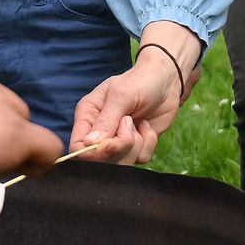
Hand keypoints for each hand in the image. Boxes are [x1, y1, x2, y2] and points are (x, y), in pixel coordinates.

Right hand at [70, 21, 200, 163]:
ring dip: (135, 144)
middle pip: (100, 160)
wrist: (166, 82)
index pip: (77, 146)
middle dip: (120, 145)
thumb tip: (90, 144)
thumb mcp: (122, 95)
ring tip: (138, 123)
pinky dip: (148, 144)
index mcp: (88, 116)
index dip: (93, 152)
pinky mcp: (135, 147)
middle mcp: (99, 132)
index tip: (111, 141)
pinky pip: (139, 159)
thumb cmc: (140, 81)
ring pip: (120, 163)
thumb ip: (106, 120)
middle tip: (130, 123)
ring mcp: (117, 142)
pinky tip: (147, 127)